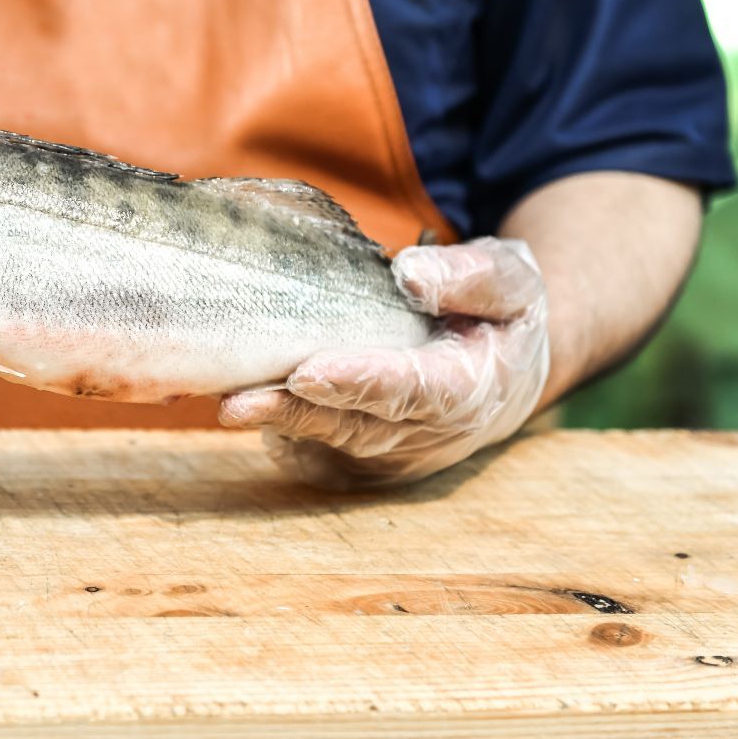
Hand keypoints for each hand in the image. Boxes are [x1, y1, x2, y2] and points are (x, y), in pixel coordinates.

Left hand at [219, 237, 549, 489]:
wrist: (508, 370)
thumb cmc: (501, 315)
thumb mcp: (511, 280)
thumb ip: (471, 278)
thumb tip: (410, 274)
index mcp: (472, 387)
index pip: (414, 390)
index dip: (361, 383)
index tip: (310, 372)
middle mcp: (432, 433)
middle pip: (357, 425)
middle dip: (296, 412)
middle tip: (237, 400)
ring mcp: (397, 455)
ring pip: (330, 441)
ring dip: (278, 424)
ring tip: (226, 401)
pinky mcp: (368, 464)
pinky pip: (318, 454)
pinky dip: (282, 435)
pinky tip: (245, 410)